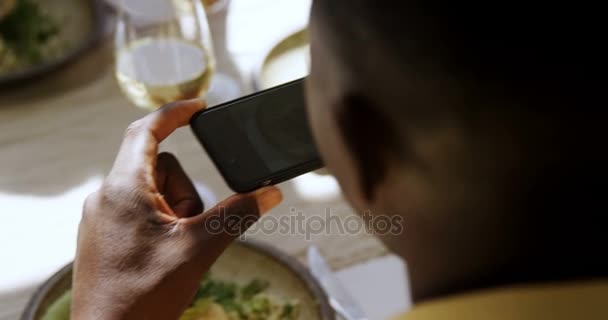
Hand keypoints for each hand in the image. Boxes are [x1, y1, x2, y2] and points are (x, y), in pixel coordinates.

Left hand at [71, 100, 282, 319]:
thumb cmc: (143, 296)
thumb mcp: (198, 249)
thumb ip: (236, 215)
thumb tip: (270, 193)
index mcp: (123, 189)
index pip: (146, 131)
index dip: (175, 113)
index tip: (200, 106)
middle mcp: (106, 197)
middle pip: (160, 168)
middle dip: (185, 191)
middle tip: (190, 228)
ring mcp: (103, 218)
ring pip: (153, 193)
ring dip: (176, 212)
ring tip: (175, 249)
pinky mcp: (105, 236)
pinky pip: (141, 212)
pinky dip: (163, 223)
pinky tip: (165, 255)